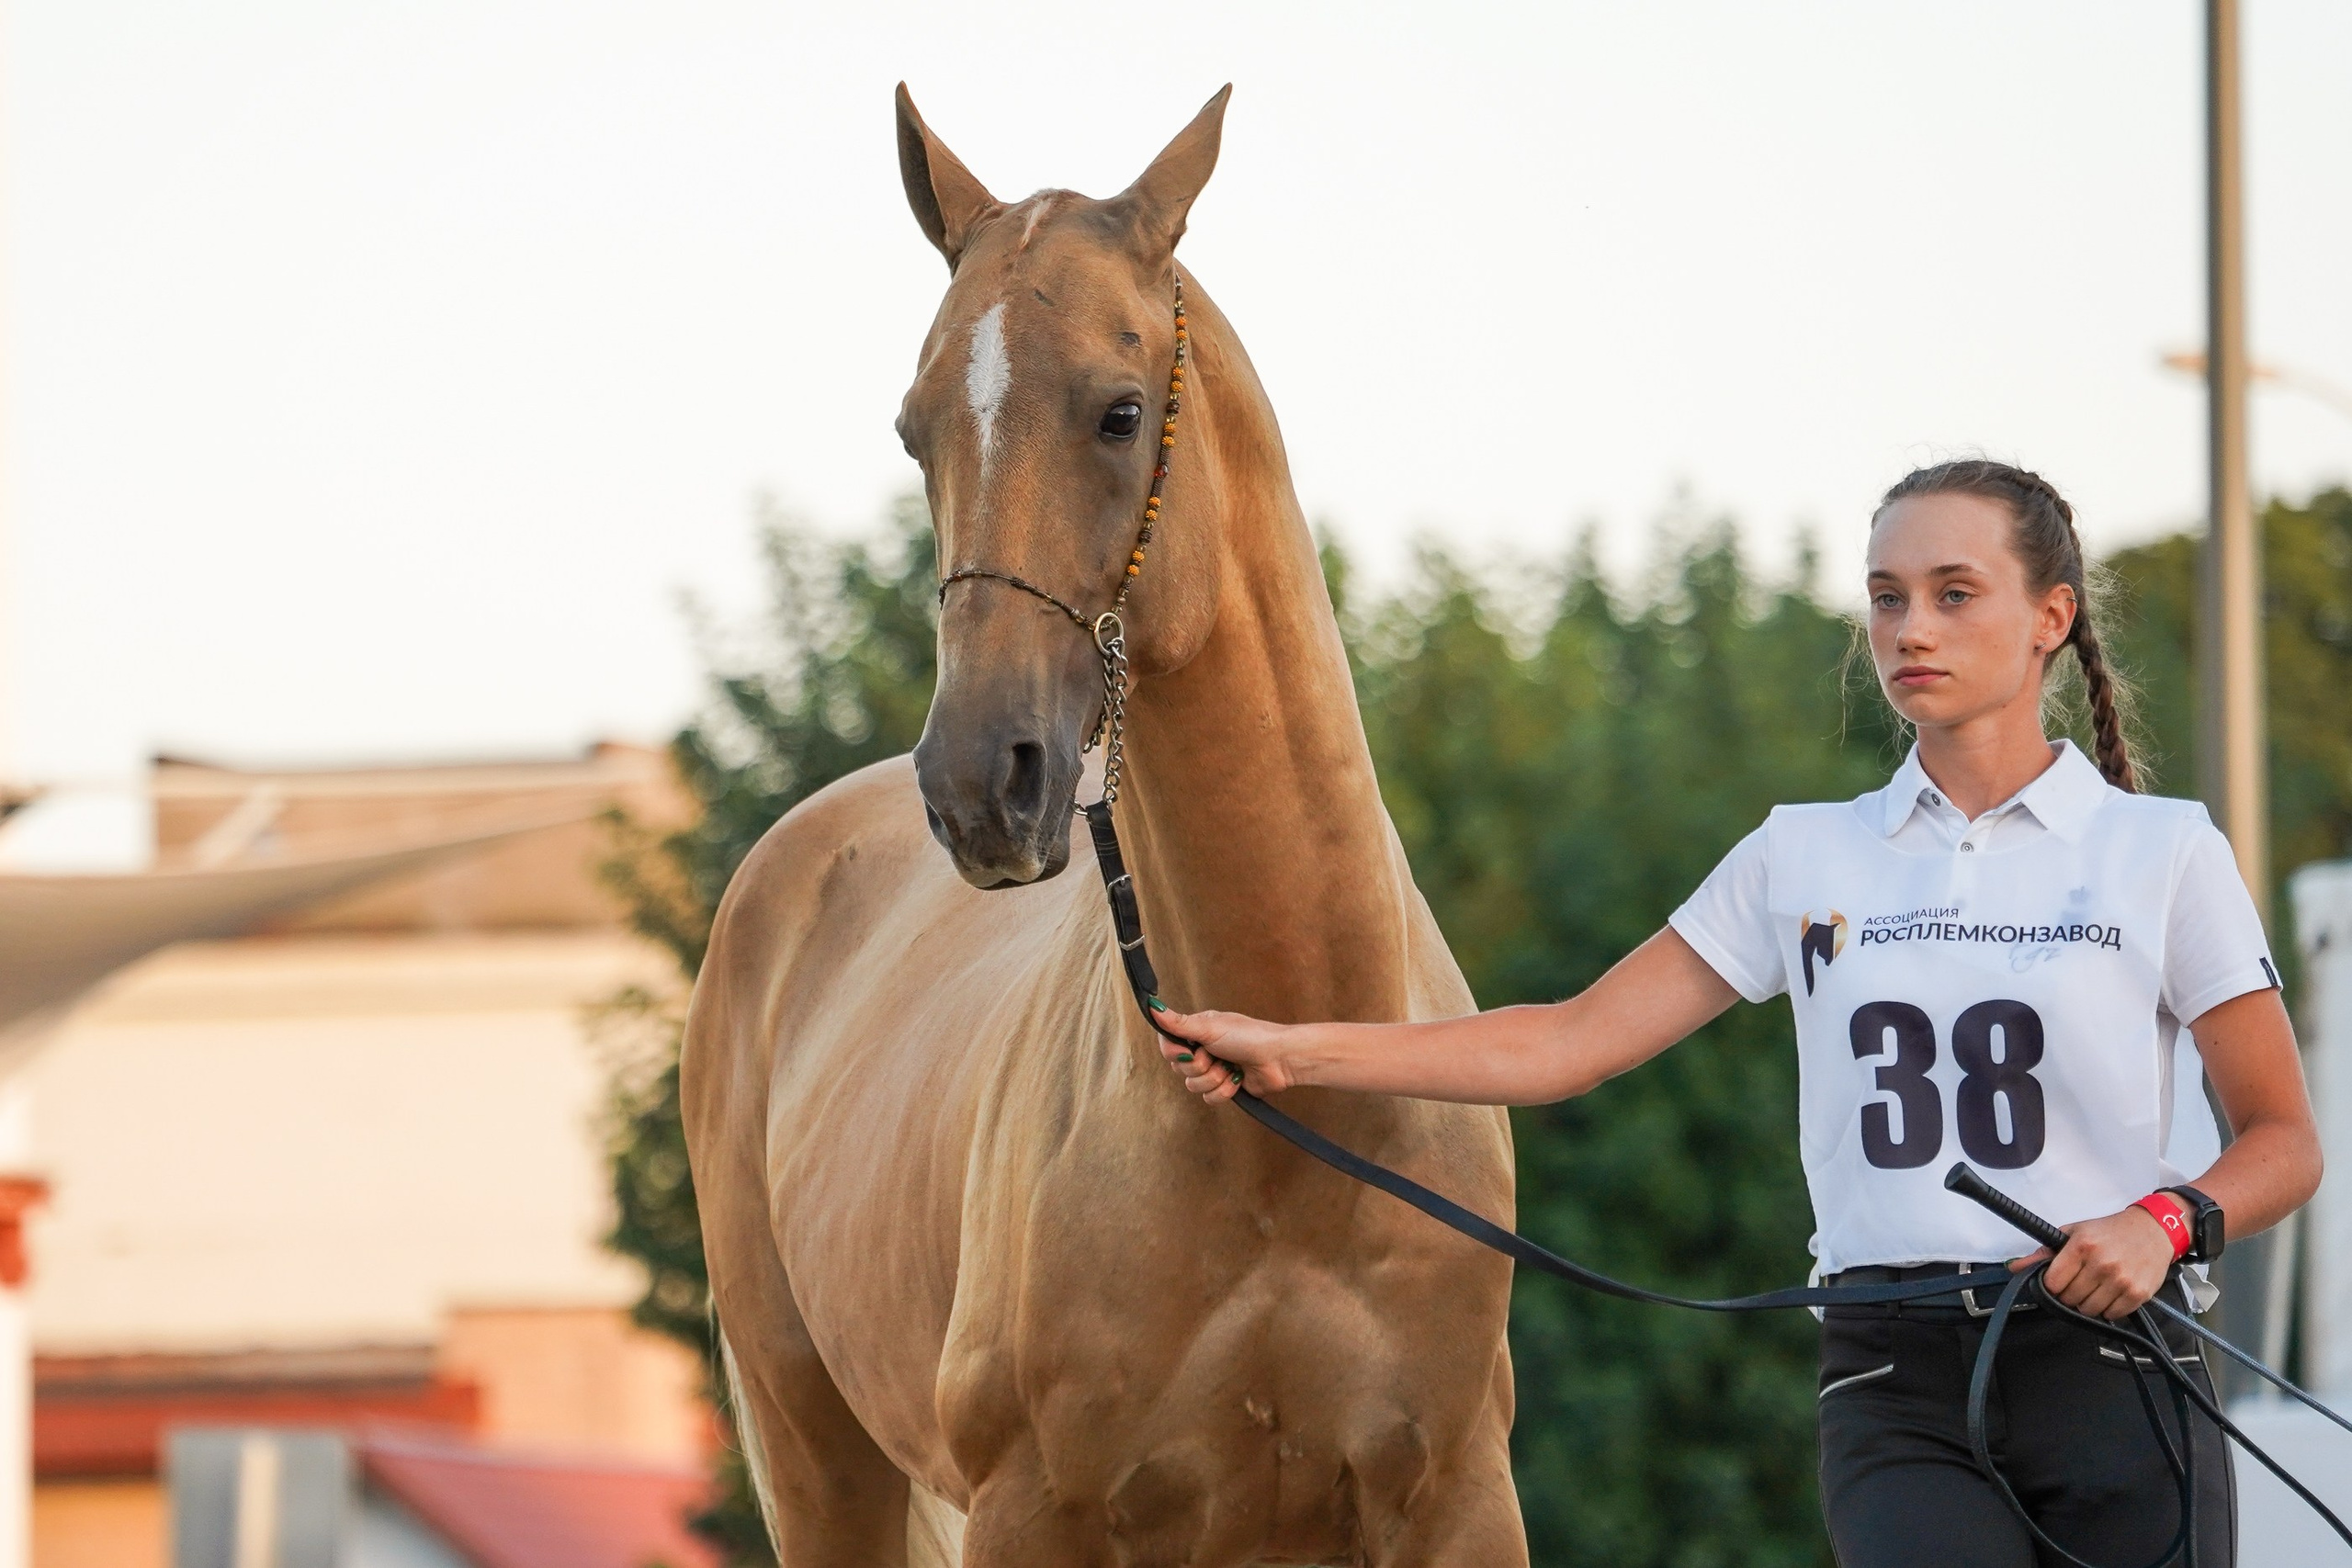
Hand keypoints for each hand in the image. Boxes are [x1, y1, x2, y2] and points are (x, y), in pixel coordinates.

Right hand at [1152, 1005, 1305, 1102]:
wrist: (1279, 1059)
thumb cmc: (1249, 1036)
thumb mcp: (1211, 1027)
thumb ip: (1179, 1023)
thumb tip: (1153, 1006)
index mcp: (1197, 1032)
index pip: (1168, 1046)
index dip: (1175, 1052)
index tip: (1189, 1050)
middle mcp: (1202, 1050)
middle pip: (1180, 1069)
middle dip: (1201, 1066)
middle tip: (1217, 1055)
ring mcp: (1213, 1070)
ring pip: (1194, 1086)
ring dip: (1215, 1078)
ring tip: (1231, 1066)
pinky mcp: (1224, 1088)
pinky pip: (1209, 1098)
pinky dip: (1225, 1090)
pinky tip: (1238, 1079)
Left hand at [2009, 1206, 2177, 1319]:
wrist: (2153, 1230)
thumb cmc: (2109, 1231)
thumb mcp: (2073, 1233)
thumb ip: (2043, 1253)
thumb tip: (2014, 1267)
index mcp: (2081, 1246)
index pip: (2052, 1283)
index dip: (2051, 1285)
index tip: (2058, 1280)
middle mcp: (2102, 1264)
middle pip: (2069, 1299)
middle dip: (2069, 1294)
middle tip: (2078, 1282)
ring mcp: (2122, 1281)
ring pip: (2089, 1311)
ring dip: (2087, 1303)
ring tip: (2095, 1286)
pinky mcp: (2138, 1294)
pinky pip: (2112, 1315)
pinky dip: (2108, 1308)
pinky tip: (2111, 1292)